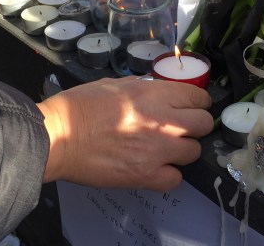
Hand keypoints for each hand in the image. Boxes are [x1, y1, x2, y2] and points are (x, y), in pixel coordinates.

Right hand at [36, 76, 212, 191]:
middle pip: (204, 124)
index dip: (197, 102)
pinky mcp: (146, 175)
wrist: (59, 136)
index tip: (191, 107)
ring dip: (182, 150)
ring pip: (194, 152)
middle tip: (181, 128)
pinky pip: (175, 179)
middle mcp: (162, 121)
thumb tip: (159, 91)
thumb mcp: (114, 84)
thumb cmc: (80, 106)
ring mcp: (157, 150)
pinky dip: (167, 175)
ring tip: (165, 150)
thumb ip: (144, 87)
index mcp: (154, 94)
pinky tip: (154, 168)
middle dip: (195, 125)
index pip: (198, 97)